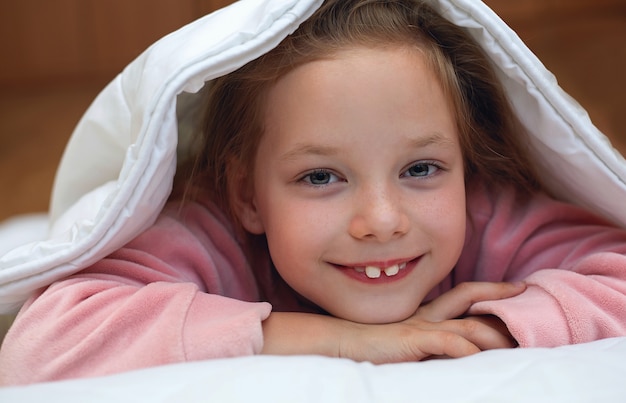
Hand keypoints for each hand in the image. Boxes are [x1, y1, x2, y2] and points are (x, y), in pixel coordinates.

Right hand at [262, 281, 524, 363]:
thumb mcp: (400, 339)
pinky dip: (463, 349)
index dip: (491, 290)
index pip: (464, 295)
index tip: (517, 287)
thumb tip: (453, 348)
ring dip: (492, 332)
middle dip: (499, 296)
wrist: (336, 342)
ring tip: (517, 339)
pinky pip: (444, 343)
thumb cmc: (365, 343)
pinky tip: (477, 356)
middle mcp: (427, 315)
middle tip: (526, 292)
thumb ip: (422, 340)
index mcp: (425, 313)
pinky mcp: (411, 340)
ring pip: (466, 324)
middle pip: (469, 298)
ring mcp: (419, 326)